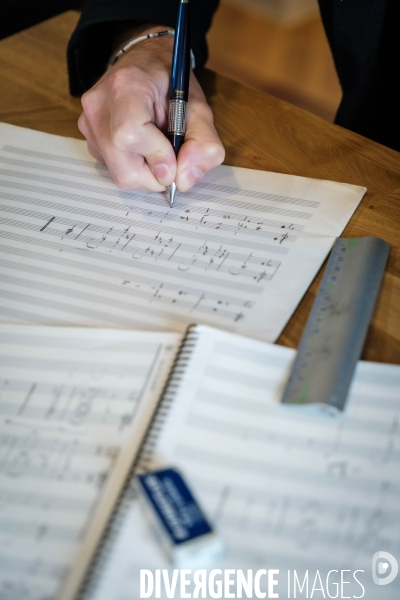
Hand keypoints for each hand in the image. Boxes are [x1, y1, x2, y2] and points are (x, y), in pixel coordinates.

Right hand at [78, 25, 224, 192]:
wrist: (144, 61)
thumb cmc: (171, 83)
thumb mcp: (199, 108)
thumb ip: (203, 144)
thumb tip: (184, 181)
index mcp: (127, 85)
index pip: (130, 136)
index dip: (157, 156)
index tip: (175, 154)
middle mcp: (99, 105)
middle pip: (125, 169)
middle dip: (156, 175)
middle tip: (171, 156)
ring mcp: (88, 122)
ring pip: (120, 175)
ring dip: (147, 172)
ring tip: (156, 146)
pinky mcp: (88, 137)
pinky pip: (113, 169)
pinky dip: (134, 166)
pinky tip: (142, 146)